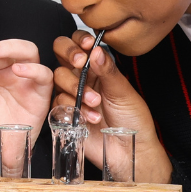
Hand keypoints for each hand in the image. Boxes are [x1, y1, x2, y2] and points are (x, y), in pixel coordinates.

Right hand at [52, 32, 172, 183]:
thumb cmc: (132, 120)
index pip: (81, 44)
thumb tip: (96, 49)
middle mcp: (83, 78)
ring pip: (58, 78)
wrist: (129, 150)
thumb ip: (108, 70)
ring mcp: (72, 95)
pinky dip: (73, 108)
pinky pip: (58, 103)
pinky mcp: (65, 113)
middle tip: (80, 63)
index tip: (87, 46)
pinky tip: (91, 117)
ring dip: (76, 88)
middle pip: (61, 56)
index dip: (79, 41)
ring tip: (96, 102)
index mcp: (98, 68)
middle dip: (69, 55)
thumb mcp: (123, 91)